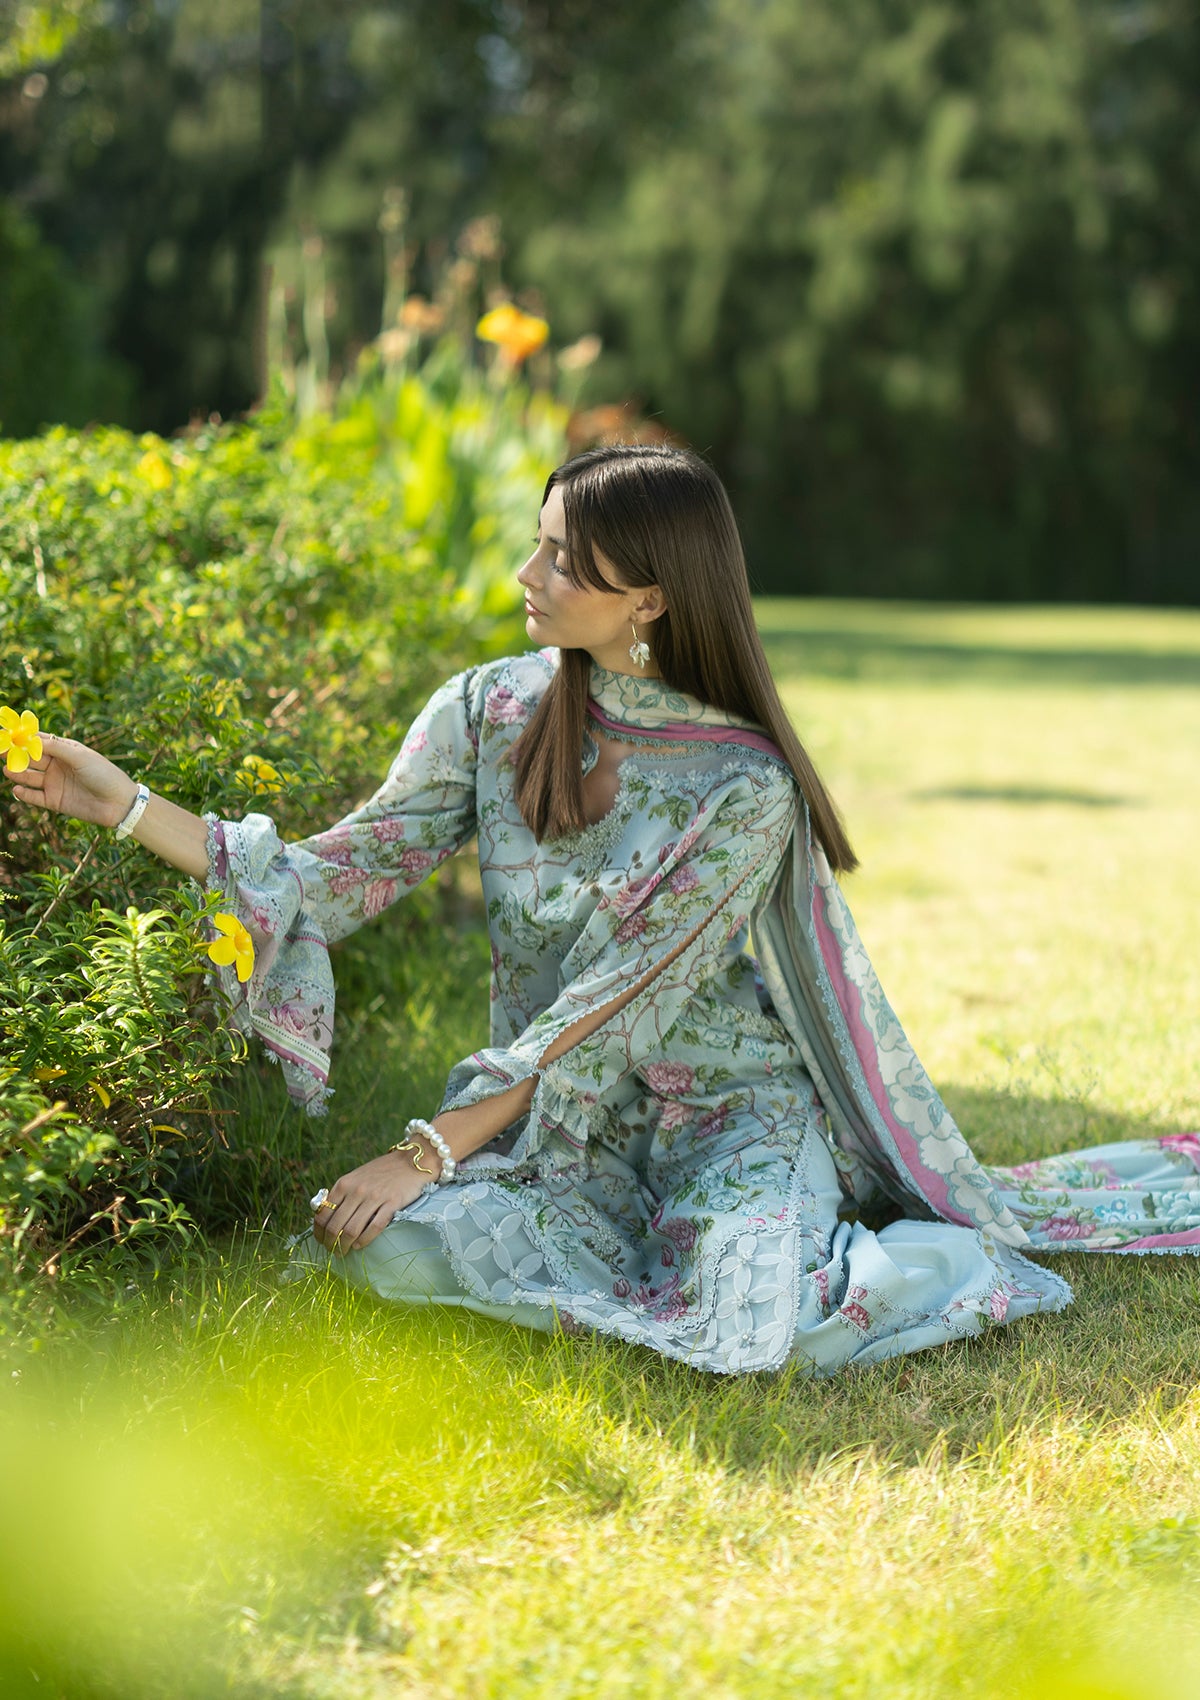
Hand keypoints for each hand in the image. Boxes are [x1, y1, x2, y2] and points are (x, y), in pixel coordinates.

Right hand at [4, 734, 137, 829]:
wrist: (119, 803)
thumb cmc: (104, 774)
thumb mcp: (80, 757)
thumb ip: (55, 748)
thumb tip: (31, 737)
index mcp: (65, 750)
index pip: (39, 741)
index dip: (22, 737)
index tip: (5, 733)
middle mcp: (58, 765)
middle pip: (30, 758)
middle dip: (14, 754)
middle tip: (0, 750)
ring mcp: (55, 783)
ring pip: (29, 776)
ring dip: (17, 772)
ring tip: (8, 769)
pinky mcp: (55, 801)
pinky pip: (34, 796)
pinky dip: (24, 793)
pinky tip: (17, 789)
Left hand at [312, 1147, 435, 1253]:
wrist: (411, 1161)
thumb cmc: (382, 1171)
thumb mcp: (356, 1177)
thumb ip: (342, 1194)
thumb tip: (326, 1218)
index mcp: (344, 1184)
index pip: (323, 1214)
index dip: (319, 1232)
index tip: (321, 1241)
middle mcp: (356, 1190)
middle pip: (335, 1226)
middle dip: (330, 1244)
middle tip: (332, 1251)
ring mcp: (374, 1197)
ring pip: (351, 1230)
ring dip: (345, 1246)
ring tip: (344, 1252)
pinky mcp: (392, 1204)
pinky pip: (374, 1228)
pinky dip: (364, 1241)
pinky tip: (360, 1245)